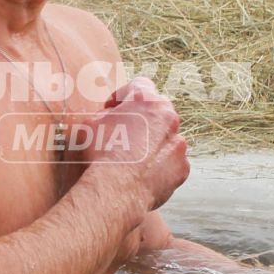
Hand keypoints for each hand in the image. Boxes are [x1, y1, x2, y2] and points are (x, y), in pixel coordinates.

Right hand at [77, 78, 189, 210]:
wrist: (117, 188)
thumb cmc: (101, 154)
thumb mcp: (91, 123)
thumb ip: (106, 114)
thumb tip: (111, 117)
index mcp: (145, 100)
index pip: (139, 85)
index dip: (123, 96)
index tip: (114, 108)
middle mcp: (168, 117)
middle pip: (157, 111)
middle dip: (142, 119)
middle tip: (124, 133)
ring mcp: (178, 142)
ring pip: (167, 137)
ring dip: (152, 143)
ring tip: (133, 159)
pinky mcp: (182, 166)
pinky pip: (172, 162)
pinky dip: (160, 165)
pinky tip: (143, 174)